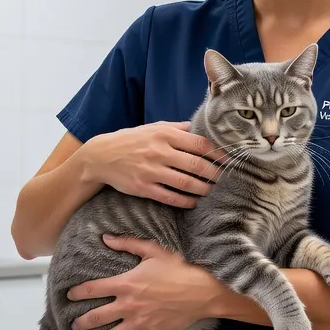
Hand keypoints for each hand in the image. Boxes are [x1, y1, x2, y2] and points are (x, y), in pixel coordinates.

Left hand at [67, 234, 225, 329]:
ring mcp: (139, 322)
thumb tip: (105, 237)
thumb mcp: (153, 250)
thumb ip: (127, 244)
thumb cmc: (178, 269)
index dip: (78, 293)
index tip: (70, 295)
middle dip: (82, 322)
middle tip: (74, 325)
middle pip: (97, 317)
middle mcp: (128, 305)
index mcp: (125, 284)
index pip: (93, 289)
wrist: (202, 291)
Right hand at [79, 121, 220, 207]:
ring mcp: (151, 171)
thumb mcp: (152, 127)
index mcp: (164, 134)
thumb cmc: (130, 140)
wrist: (101, 156)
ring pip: (185, 183)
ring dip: (202, 189)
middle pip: (196, 165)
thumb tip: (197, 127)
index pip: (199, 144)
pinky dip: (185, 201)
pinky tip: (193, 202)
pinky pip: (170, 197)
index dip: (217, 153)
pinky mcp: (143, 187)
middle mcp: (159, 151)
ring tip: (210, 191)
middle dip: (214, 174)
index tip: (228, 160)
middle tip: (223, 179)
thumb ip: (175, 128)